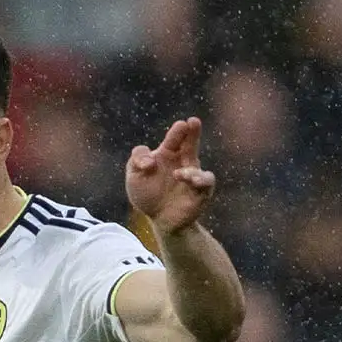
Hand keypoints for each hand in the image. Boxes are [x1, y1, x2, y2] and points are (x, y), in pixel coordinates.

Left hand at [126, 117, 215, 234]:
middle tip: (193, 122)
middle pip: (190, 144)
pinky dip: (200, 180)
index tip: (181, 125)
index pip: (174, 139)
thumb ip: (136, 161)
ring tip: (177, 175)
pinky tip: (190, 182)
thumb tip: (151, 159)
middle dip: (192, 133)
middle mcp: (183, 161)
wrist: (160, 219)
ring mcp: (193, 175)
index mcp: (167, 154)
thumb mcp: (134, 176)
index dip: (177, 132)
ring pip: (196, 164)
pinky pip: (206, 181)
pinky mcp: (201, 190)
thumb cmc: (148, 194)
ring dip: (189, 168)